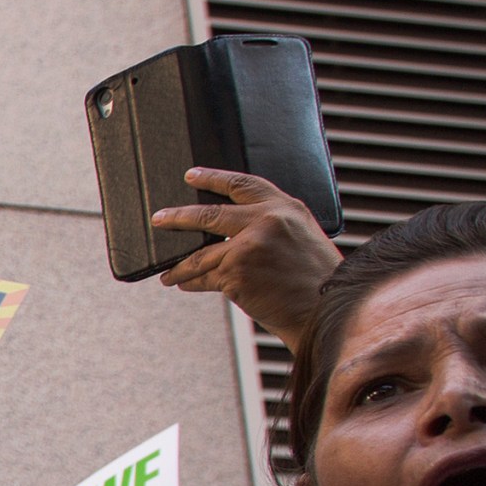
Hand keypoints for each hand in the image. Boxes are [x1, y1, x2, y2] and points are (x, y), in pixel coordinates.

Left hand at [153, 167, 340, 350]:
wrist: (326, 310)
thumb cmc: (316, 281)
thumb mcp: (301, 238)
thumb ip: (272, 228)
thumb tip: (230, 234)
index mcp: (286, 208)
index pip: (244, 184)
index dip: (214, 178)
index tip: (191, 175)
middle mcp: (266, 221)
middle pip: (210, 214)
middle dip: (179, 217)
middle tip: (159, 219)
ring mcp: (248, 246)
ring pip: (201, 254)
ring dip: (180, 265)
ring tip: (167, 273)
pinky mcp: (235, 273)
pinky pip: (204, 278)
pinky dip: (192, 283)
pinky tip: (183, 284)